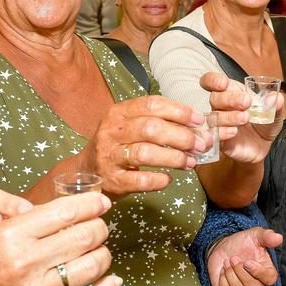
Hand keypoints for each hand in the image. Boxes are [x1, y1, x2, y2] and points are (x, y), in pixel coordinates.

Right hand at [0, 192, 118, 285]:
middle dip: (100, 227)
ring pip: (91, 266)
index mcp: (10, 234)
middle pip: (84, 235)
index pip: (65, 212)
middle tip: (101, 226)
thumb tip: (74, 207)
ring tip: (101, 249)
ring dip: (104, 254)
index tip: (101, 203)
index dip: (91, 205)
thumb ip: (29, 221)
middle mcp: (24, 262)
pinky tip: (112, 279)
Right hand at [77, 95, 202, 199]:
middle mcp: (112, 131)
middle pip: (150, 128)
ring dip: (173, 158)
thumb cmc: (117, 146)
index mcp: (119, 112)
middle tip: (200, 145)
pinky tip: (168, 179)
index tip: (199, 121)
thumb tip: (196, 128)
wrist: (86, 172)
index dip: (179, 111)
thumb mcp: (130, 126)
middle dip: (180, 136)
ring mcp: (110, 156)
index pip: (152, 105)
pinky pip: (139, 180)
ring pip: (145, 153)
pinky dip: (158, 180)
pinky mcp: (112, 180)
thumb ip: (158, 123)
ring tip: (189, 163)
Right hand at [199, 71, 284, 164]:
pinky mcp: (220, 140)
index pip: (212, 82)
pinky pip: (215, 135)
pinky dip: (223, 132)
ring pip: (213, 117)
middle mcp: (222, 107)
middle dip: (230, 98)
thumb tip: (274, 97)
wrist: (265, 146)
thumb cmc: (264, 124)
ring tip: (246, 118)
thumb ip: (275, 103)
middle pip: (214, 98)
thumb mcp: (274, 112)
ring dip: (229, 116)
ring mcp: (220, 124)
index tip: (224, 83)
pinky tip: (234, 131)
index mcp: (232, 93)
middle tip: (246, 102)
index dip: (213, 80)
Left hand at [207, 227, 283, 285]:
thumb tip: (279, 238)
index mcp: (267, 272)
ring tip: (227, 262)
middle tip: (234, 258)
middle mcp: (257, 285)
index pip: (270, 280)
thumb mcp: (255, 235)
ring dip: (231, 276)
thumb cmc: (242, 243)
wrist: (223, 247)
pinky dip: (223, 282)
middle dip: (240, 272)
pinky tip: (223, 271)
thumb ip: (267, 236)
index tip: (247, 262)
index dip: (258, 273)